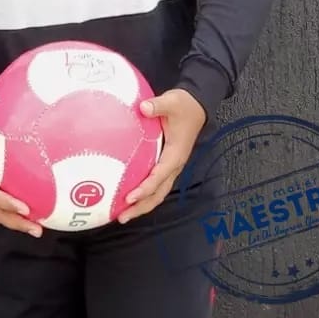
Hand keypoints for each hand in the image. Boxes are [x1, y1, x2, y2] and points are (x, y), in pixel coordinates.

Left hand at [117, 89, 205, 223]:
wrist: (196, 105)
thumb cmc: (183, 105)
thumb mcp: (172, 101)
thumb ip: (157, 105)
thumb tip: (142, 108)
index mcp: (176, 154)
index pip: (159, 176)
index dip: (145, 188)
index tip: (129, 197)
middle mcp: (174, 165)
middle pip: (158, 193)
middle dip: (141, 206)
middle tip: (122, 217)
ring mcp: (171, 166)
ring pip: (158, 192)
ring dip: (142, 204)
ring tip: (122, 215)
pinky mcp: (167, 164)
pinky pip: (156, 184)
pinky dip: (144, 194)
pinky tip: (128, 196)